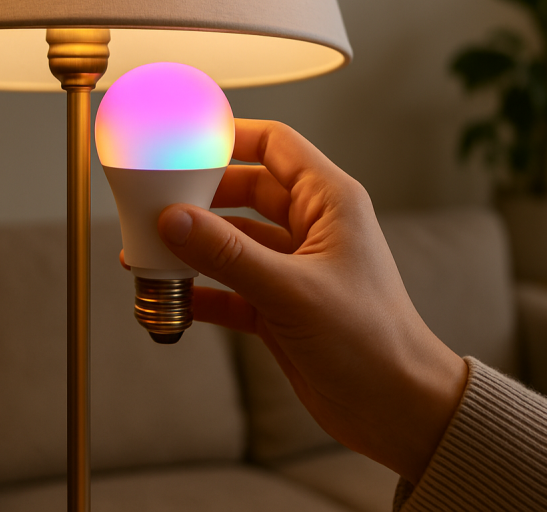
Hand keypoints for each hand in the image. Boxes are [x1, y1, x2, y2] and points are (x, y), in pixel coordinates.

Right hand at [148, 119, 467, 483]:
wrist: (397, 411)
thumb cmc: (371, 342)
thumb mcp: (292, 291)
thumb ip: (229, 255)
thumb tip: (173, 219)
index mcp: (330, 203)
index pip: (276, 145)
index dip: (231, 135)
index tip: (183, 138)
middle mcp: (312, 228)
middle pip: (245, 190)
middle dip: (200, 195)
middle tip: (154, 200)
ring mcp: (295, 269)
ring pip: (234, 242)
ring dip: (195, 247)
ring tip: (149, 251)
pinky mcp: (281, 308)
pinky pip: (232, 288)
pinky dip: (203, 292)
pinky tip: (173, 298)